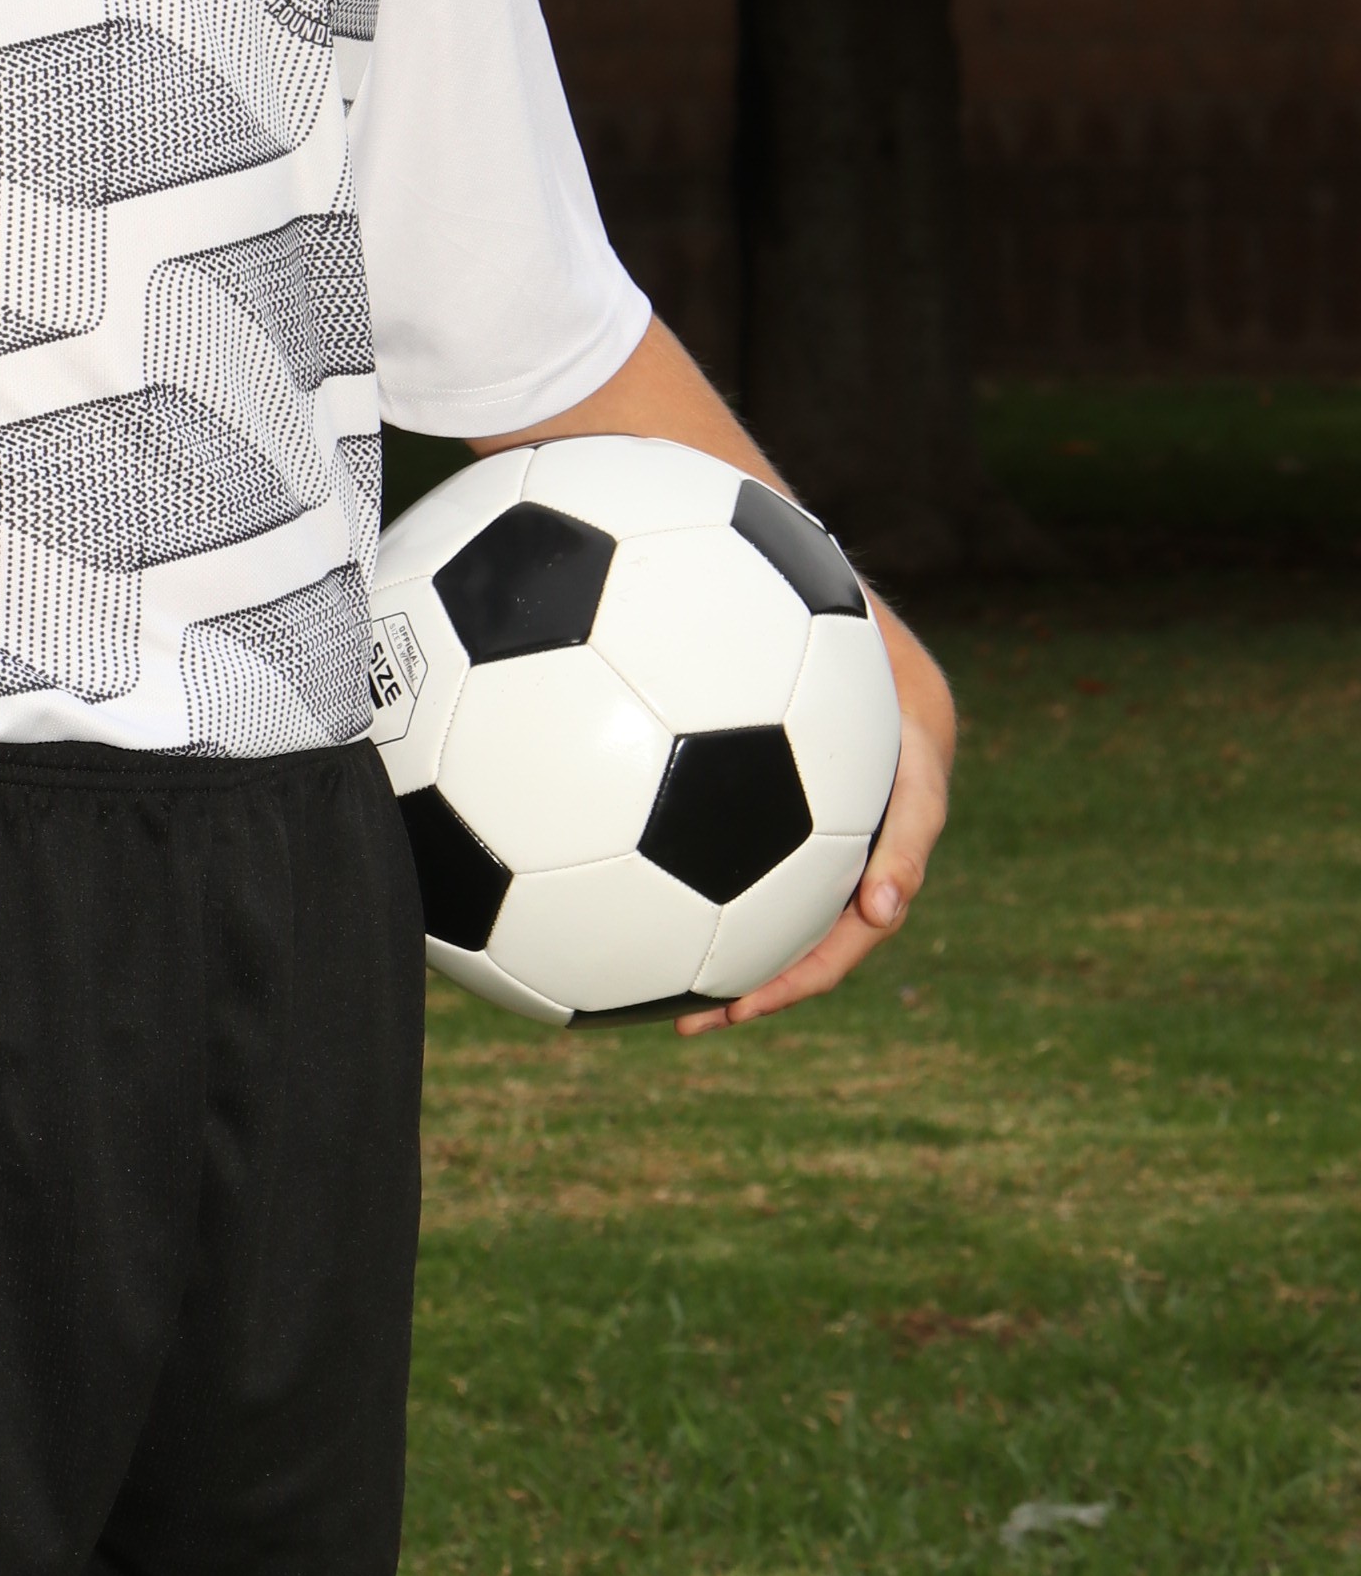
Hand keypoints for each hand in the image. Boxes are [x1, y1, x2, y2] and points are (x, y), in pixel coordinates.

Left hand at [674, 594, 953, 1034]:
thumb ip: (770, 604)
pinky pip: (777, 894)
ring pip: (821, 915)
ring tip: (693, 1017)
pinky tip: (656, 961)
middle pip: (870, 900)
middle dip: (812, 965)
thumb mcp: (791, 576)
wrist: (758, 558)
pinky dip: (731, 932)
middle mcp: (890, 792)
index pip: (919, 809)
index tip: (877, 906)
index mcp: (911, 736)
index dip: (900, 860)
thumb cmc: (767, 560)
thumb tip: (758, 704)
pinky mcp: (799, 834)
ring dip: (766, 970)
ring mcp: (847, 819)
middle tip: (742, 1006)